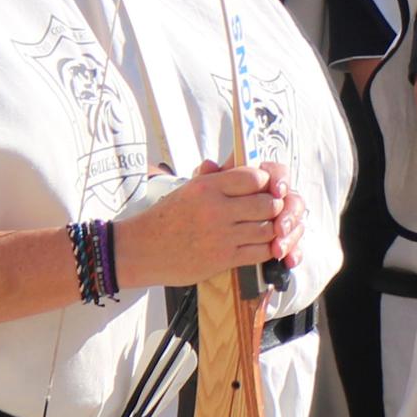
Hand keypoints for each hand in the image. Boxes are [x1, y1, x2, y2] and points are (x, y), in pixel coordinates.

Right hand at [112, 164, 289, 286]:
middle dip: (276, 206)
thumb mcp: (187, 189)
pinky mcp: (223, 258)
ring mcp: (221, 235)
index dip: (267, 182)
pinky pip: (260, 252)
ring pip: (268, 229)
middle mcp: (216, 209)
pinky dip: (269, 248)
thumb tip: (231, 158)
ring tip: (270, 227)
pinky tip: (265, 245)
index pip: (255, 176)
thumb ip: (213, 176)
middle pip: (268, 204)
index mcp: (208, 186)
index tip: (266, 188)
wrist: (140, 250)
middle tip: (273, 209)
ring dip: (274, 229)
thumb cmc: (166, 218)